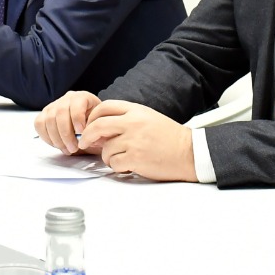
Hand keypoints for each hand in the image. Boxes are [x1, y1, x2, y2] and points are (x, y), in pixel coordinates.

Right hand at [35, 91, 100, 154]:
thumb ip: (96, 130)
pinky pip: (39, 124)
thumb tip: (88, 138)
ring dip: (57, 139)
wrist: (89, 125)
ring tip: (67, 150)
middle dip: (66, 134)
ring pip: (49, 119)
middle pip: (60, 112)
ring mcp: (54, 105)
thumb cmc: (94, 125)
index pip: (77, 103)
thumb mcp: (100, 125)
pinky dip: (46, 137)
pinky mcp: (44, 114)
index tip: (81, 133)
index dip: (77, 119)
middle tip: (73, 148)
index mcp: (83, 97)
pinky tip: (57, 145)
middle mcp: (67, 98)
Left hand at [81, 100, 195, 181]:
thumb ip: (125, 120)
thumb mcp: (147, 118)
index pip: (104, 107)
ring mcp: (133, 140)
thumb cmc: (169, 137)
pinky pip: (114, 163)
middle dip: (87, 136)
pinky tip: (129, 165)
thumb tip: (101, 130)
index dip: (92, 117)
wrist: (189, 152)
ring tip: (123, 158)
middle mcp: (133, 123)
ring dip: (109, 156)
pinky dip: (118, 167)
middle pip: (97, 125)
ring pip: (105, 149)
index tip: (89, 126)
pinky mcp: (135, 158)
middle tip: (85, 143)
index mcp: (136, 110)